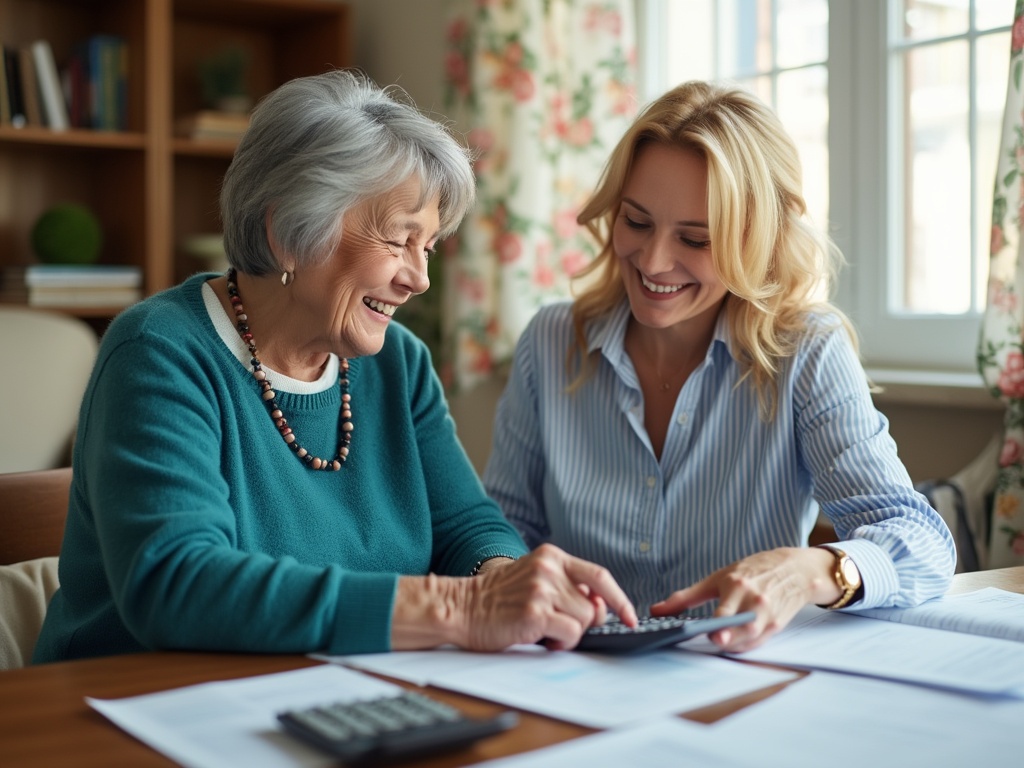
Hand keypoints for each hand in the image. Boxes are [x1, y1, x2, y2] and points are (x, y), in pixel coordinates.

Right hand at [458, 544, 636, 651]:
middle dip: (585, 623)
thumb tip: (599, 607)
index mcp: (552, 556)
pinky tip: (544, 639)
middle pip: (594, 605)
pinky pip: (571, 634)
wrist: (460, 607)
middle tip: (562, 627)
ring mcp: (542, 589)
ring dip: (571, 634)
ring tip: (546, 631)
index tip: (630, 617)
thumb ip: (565, 585)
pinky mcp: (535, 612)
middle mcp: (549, 569)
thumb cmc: (497, 599)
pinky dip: (562, 643)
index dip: (620, 599)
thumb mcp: (533, 578)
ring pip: (584, 621)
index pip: (600, 576)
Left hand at [649, 547, 836, 651]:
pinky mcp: (777, 625)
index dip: (718, 623)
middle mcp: (756, 601)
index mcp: (739, 585)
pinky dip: (744, 646)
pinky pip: (759, 642)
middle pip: (743, 627)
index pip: (726, 609)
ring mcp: (769, 615)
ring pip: (751, 638)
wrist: (794, 570)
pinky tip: (731, 645)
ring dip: (734, 645)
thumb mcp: (717, 578)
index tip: (710, 632)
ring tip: (719, 643)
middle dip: (730, 638)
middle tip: (716, 640)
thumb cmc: (752, 571)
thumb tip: (656, 611)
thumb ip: (686, 597)